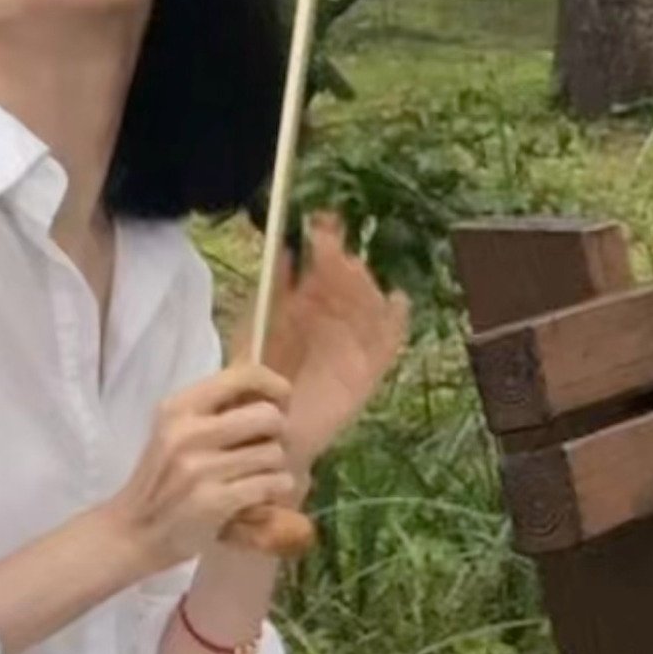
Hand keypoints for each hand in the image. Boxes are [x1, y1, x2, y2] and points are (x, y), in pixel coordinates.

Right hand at [104, 358, 300, 574]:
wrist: (135, 530)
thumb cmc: (164, 477)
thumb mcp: (176, 431)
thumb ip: (216, 410)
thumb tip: (274, 395)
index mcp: (178, 407)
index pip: (244, 375)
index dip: (275, 386)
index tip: (281, 403)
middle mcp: (187, 433)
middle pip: (268, 416)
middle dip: (277, 433)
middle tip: (266, 448)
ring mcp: (200, 469)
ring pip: (274, 453)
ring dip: (275, 467)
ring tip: (257, 476)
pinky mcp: (214, 501)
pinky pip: (272, 484)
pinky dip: (275, 489)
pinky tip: (260, 494)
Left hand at [261, 213, 410, 472]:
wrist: (267, 432)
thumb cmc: (255, 382)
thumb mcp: (255, 329)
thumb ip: (270, 292)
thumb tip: (285, 248)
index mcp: (307, 304)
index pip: (324, 264)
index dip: (326, 241)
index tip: (321, 221)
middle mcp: (334, 319)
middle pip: (351, 281)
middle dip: (345, 262)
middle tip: (336, 249)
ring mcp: (352, 344)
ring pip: (370, 306)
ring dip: (365, 286)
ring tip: (354, 271)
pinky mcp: (366, 373)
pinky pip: (388, 344)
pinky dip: (396, 323)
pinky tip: (397, 301)